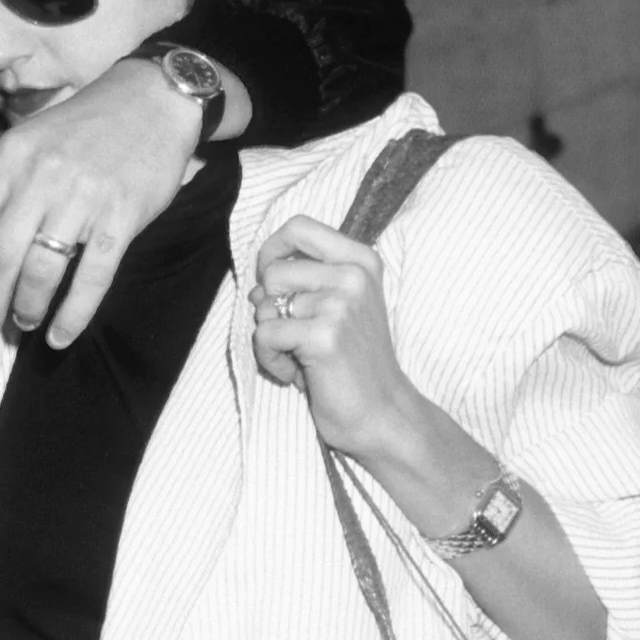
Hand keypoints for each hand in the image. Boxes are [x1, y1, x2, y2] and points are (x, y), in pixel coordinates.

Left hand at [0, 58, 208, 345]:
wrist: (151, 99)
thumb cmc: (81, 129)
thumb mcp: (25, 145)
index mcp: (9, 158)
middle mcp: (41, 177)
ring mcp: (83, 197)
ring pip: (41, 271)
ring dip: (25, 308)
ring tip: (21, 323)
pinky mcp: (122, 216)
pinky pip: (92, 277)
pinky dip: (73, 315)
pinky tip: (59, 335)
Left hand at [249, 215, 425, 460]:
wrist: (381, 412)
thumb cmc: (351, 362)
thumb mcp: (337, 307)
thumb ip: (304, 282)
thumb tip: (257, 280)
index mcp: (360, 260)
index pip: (299, 227)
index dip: (271, 250)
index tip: (271, 280)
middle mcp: (353, 275)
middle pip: (272, 271)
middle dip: (268, 307)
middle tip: (293, 335)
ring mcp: (340, 304)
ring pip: (263, 306)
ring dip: (271, 339)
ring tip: (300, 357)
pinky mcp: (323, 335)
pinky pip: (264, 336)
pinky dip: (270, 360)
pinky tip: (296, 373)